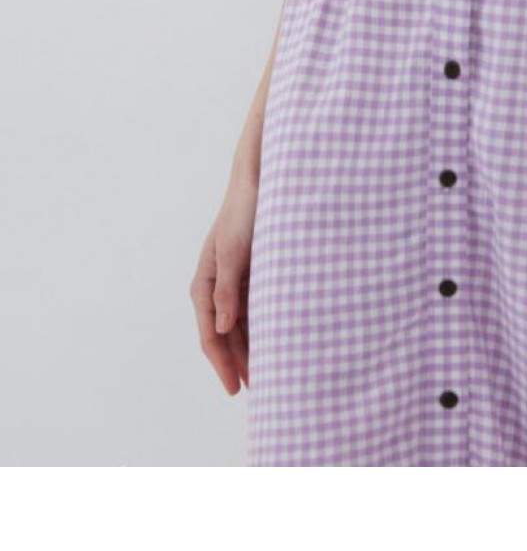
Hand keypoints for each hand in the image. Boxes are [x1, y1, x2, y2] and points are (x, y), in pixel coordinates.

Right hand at [190, 174, 257, 393]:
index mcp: (204, 282)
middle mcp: (216, 286)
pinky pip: (255, 309)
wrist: (262, 181)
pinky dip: (263, 328)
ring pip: (241, 325)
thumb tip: (222, 327)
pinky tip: (277, 342)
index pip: (211, 334)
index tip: (235, 389)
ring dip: (252, 349)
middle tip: (260, 391)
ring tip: (271, 375)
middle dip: (238, 363)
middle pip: (225, 335)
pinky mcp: (252, 274)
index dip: (222, 364)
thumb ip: (227, 289)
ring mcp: (234, 281)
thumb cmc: (245, 212)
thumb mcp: (234, 251)